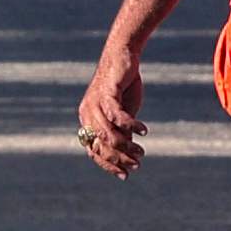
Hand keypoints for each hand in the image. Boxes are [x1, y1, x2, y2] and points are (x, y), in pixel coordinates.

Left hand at [76, 50, 146, 176]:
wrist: (123, 56)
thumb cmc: (123, 86)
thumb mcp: (122, 114)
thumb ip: (122, 132)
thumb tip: (128, 156)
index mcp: (87, 121)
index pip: (94, 151)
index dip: (109, 165)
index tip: (125, 175)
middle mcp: (87, 114)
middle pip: (101, 146)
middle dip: (119, 158)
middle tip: (137, 164)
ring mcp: (94, 104)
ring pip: (108, 134)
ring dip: (126, 145)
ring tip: (141, 151)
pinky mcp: (106, 93)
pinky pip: (117, 115)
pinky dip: (131, 125)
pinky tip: (144, 131)